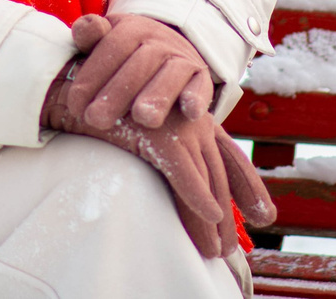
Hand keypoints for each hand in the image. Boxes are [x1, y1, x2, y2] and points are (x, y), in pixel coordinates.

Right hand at [43, 60, 276, 259]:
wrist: (74, 87)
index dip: (245, 187)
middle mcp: (191, 120)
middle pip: (218, 173)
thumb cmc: (106, 108)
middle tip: (226, 249)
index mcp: (190, 119)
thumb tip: (178, 179)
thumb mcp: (141, 131)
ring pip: (204, 178)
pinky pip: (183, 171)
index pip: (227, 158)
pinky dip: (197, 195)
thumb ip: (165, 150)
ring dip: (210, 218)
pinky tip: (209, 214)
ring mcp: (177, 124)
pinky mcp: (159, 133)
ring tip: (215, 248)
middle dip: (225, 215)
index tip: (262, 216)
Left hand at [62, 11, 212, 129]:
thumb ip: (91, 37)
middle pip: (139, 64)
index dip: (92, 76)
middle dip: (117, 93)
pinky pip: (202, 86)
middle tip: (96, 120)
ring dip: (157, 95)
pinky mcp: (201, 78)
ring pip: (171, 74)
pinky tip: (190, 114)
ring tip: (142, 118)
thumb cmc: (124, 56)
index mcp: (130, 28)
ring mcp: (182, 58)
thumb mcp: (105, 42)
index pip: (111, 48)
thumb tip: (83, 27)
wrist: (167, 49)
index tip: (75, 106)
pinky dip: (197, 98)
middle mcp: (158, 40)